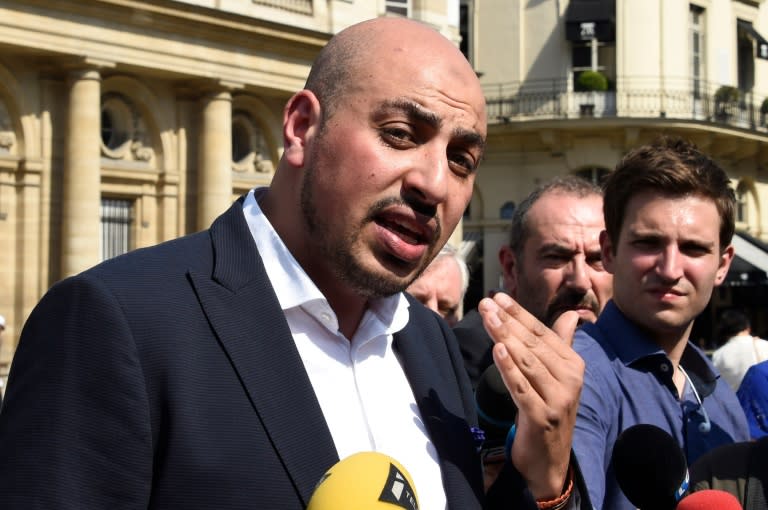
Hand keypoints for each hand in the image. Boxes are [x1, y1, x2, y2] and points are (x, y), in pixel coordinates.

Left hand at [478, 293, 583, 499]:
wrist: (549, 462)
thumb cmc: (549, 412)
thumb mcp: (557, 377)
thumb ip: (561, 344)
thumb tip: (571, 315)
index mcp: (574, 366)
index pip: (543, 333)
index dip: (520, 314)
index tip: (498, 297)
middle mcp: (570, 381)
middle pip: (533, 344)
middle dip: (508, 322)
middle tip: (486, 304)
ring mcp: (558, 400)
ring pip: (527, 363)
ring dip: (505, 338)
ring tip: (488, 319)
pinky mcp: (542, 418)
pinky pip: (522, 389)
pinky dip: (509, 369)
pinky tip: (497, 351)